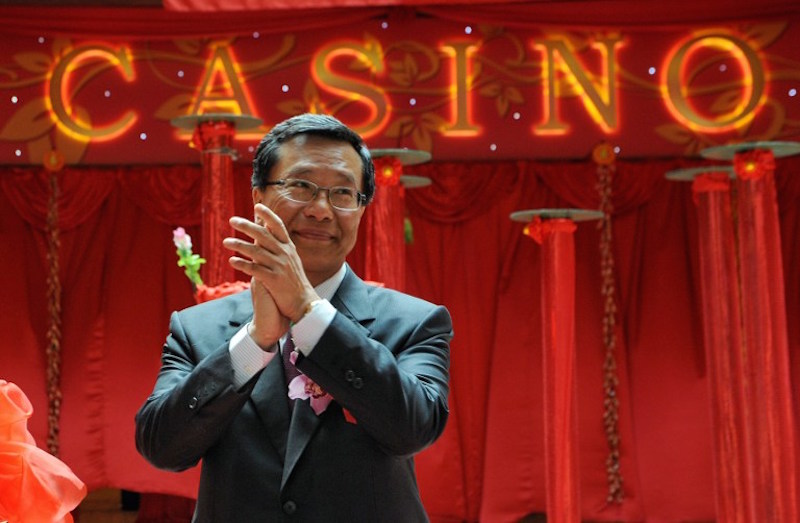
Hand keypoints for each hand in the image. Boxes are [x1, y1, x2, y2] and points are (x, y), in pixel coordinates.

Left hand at [223, 204, 319, 327]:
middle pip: (263, 235)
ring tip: (226, 241)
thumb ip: (281, 246)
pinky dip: (242, 264)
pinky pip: (254, 269)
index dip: (268, 215)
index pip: (278, 226)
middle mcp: (285, 254)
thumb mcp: (292, 260)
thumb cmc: (295, 281)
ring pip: (256, 251)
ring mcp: (279, 266)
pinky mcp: (273, 279)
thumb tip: (270, 231)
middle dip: (246, 226)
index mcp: (289, 248)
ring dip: (239, 245)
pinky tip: (232, 260)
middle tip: (232, 220)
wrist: (304, 303)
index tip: (257, 207)